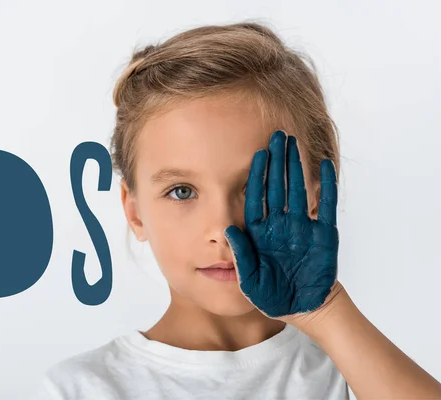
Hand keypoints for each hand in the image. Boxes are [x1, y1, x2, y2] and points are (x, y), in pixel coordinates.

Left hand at [224, 130, 339, 324]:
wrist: (302, 308)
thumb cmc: (271, 297)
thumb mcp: (249, 280)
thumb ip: (241, 255)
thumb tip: (227, 230)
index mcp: (259, 233)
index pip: (256, 197)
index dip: (257, 175)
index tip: (257, 154)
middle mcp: (280, 224)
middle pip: (277, 186)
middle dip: (276, 161)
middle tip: (277, 136)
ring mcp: (302, 227)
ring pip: (298, 189)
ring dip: (296, 166)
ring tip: (294, 142)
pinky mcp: (323, 234)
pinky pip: (327, 205)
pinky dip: (326, 185)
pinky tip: (323, 165)